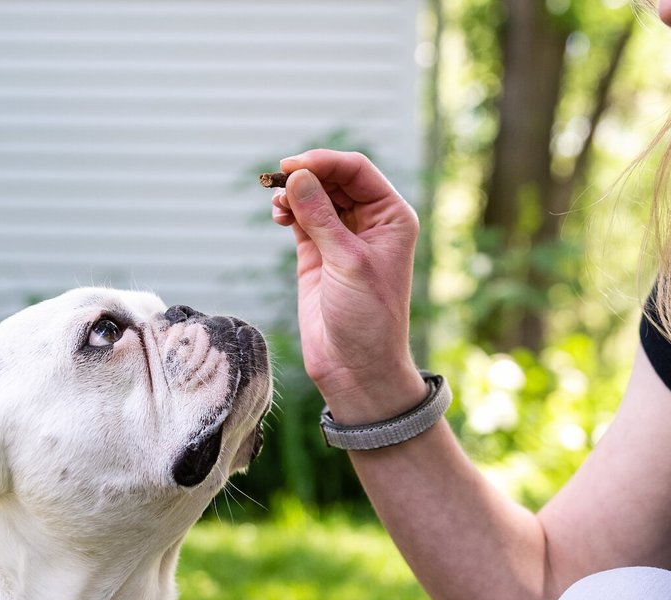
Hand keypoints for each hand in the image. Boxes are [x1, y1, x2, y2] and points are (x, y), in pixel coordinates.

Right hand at [270, 150, 425, 422]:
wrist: (356, 367)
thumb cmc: (368, 318)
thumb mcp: (347, 263)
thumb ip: (321, 218)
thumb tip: (298, 177)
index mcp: (392, 217)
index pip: (357, 171)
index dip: (326, 162)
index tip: (294, 165)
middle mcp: (369, 222)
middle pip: (334, 179)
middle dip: (306, 175)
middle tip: (278, 182)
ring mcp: (341, 237)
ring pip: (314, 195)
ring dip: (294, 192)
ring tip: (278, 204)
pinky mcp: (317, 254)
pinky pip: (301, 217)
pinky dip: (287, 209)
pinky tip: (278, 213)